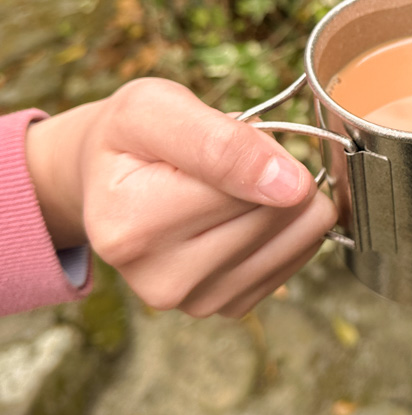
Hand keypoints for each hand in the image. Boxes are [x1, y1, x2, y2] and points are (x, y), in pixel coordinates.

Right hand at [25, 78, 336, 317]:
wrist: (110, 181)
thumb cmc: (132, 138)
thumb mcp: (155, 108)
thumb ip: (222, 141)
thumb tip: (292, 187)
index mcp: (132, 225)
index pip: (247, 184)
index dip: (266, 150)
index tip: (254, 137)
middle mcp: (160, 278)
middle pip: (277, 213)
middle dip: (279, 174)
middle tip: (236, 160)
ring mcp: (196, 300)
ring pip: (298, 238)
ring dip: (289, 201)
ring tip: (241, 185)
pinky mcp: (228, 306)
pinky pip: (297, 259)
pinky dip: (289, 228)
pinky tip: (250, 212)